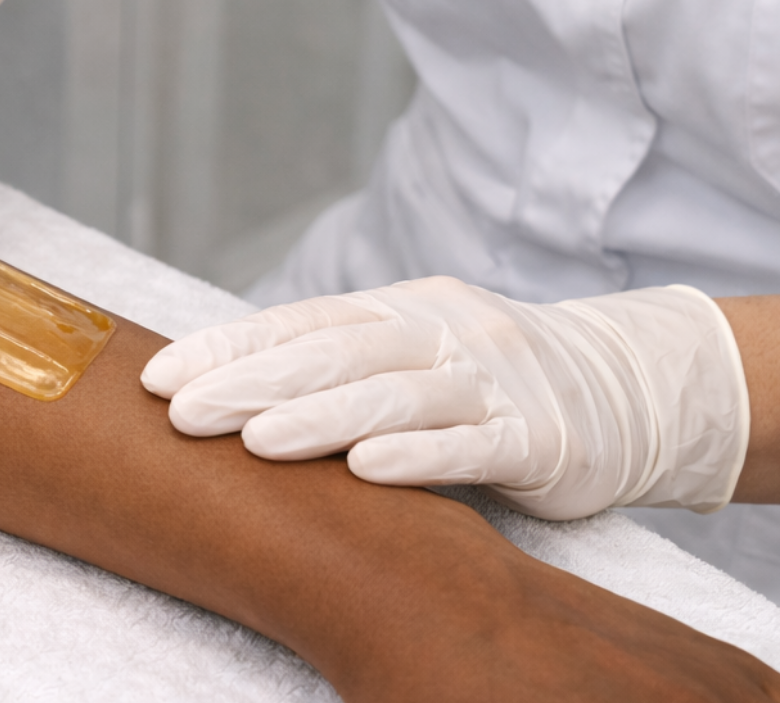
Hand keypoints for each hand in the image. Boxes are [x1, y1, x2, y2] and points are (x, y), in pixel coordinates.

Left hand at [141, 277, 749, 519]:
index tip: (154, 377)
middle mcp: (437, 332)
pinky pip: (473, 444)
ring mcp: (491, 380)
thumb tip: (213, 386)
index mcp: (394, 310)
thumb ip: (332, 365)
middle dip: (250, 383)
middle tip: (182, 412)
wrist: (624, 384)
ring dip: (319, 418)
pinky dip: (419, 455)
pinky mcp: (541, 436)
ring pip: (393, 396)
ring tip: (254, 441)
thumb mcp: (407, 352)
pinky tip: (369, 469)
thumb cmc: (482, 377)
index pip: (294, 323)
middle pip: (331, 355)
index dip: (225, 348)